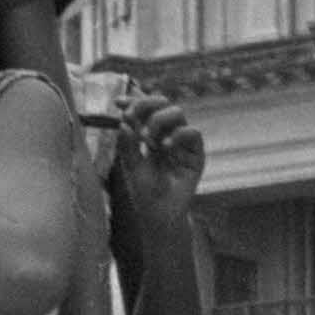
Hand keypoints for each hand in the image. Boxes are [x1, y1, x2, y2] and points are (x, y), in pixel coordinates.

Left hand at [112, 87, 202, 227]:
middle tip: (133, 117)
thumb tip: (123, 122)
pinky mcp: (197, 154)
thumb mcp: (131, 165)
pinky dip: (177, 135)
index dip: (133, 100)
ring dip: (158, 120)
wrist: (160, 214)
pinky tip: (164, 147)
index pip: (145, 109)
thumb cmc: (145, 191)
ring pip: (178, 112)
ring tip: (147, 140)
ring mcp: (183, 143)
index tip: (118, 102)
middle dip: (146, 105)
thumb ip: (127, 144)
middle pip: (162, 104)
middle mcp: (168, 134)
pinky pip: (193, 132)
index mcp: (151, 134)